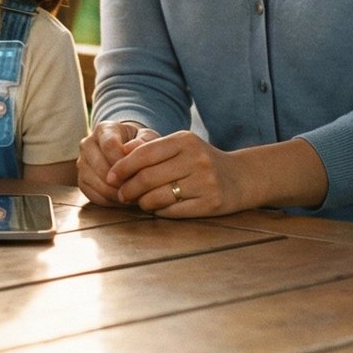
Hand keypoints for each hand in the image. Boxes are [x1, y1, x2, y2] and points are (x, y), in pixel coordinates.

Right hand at [78, 120, 154, 204]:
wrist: (126, 150)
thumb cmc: (139, 144)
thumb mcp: (146, 138)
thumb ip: (143, 141)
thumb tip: (131, 149)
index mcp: (104, 129)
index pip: (109, 145)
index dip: (122, 162)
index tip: (137, 172)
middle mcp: (88, 143)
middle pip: (99, 165)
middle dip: (119, 180)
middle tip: (136, 188)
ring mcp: (82, 162)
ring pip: (93, 181)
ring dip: (113, 193)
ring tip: (131, 195)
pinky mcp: (81, 179)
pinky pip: (91, 194)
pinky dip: (107, 200)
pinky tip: (122, 199)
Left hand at [105, 129, 254, 217]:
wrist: (242, 177)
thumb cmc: (202, 161)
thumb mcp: (181, 146)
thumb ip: (152, 149)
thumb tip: (120, 153)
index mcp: (185, 140)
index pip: (144, 153)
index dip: (122, 167)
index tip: (110, 176)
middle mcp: (196, 159)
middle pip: (148, 177)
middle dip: (128, 188)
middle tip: (121, 194)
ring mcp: (205, 182)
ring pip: (158, 196)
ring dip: (142, 202)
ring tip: (139, 202)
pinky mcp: (211, 203)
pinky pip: (173, 211)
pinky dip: (159, 211)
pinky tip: (157, 208)